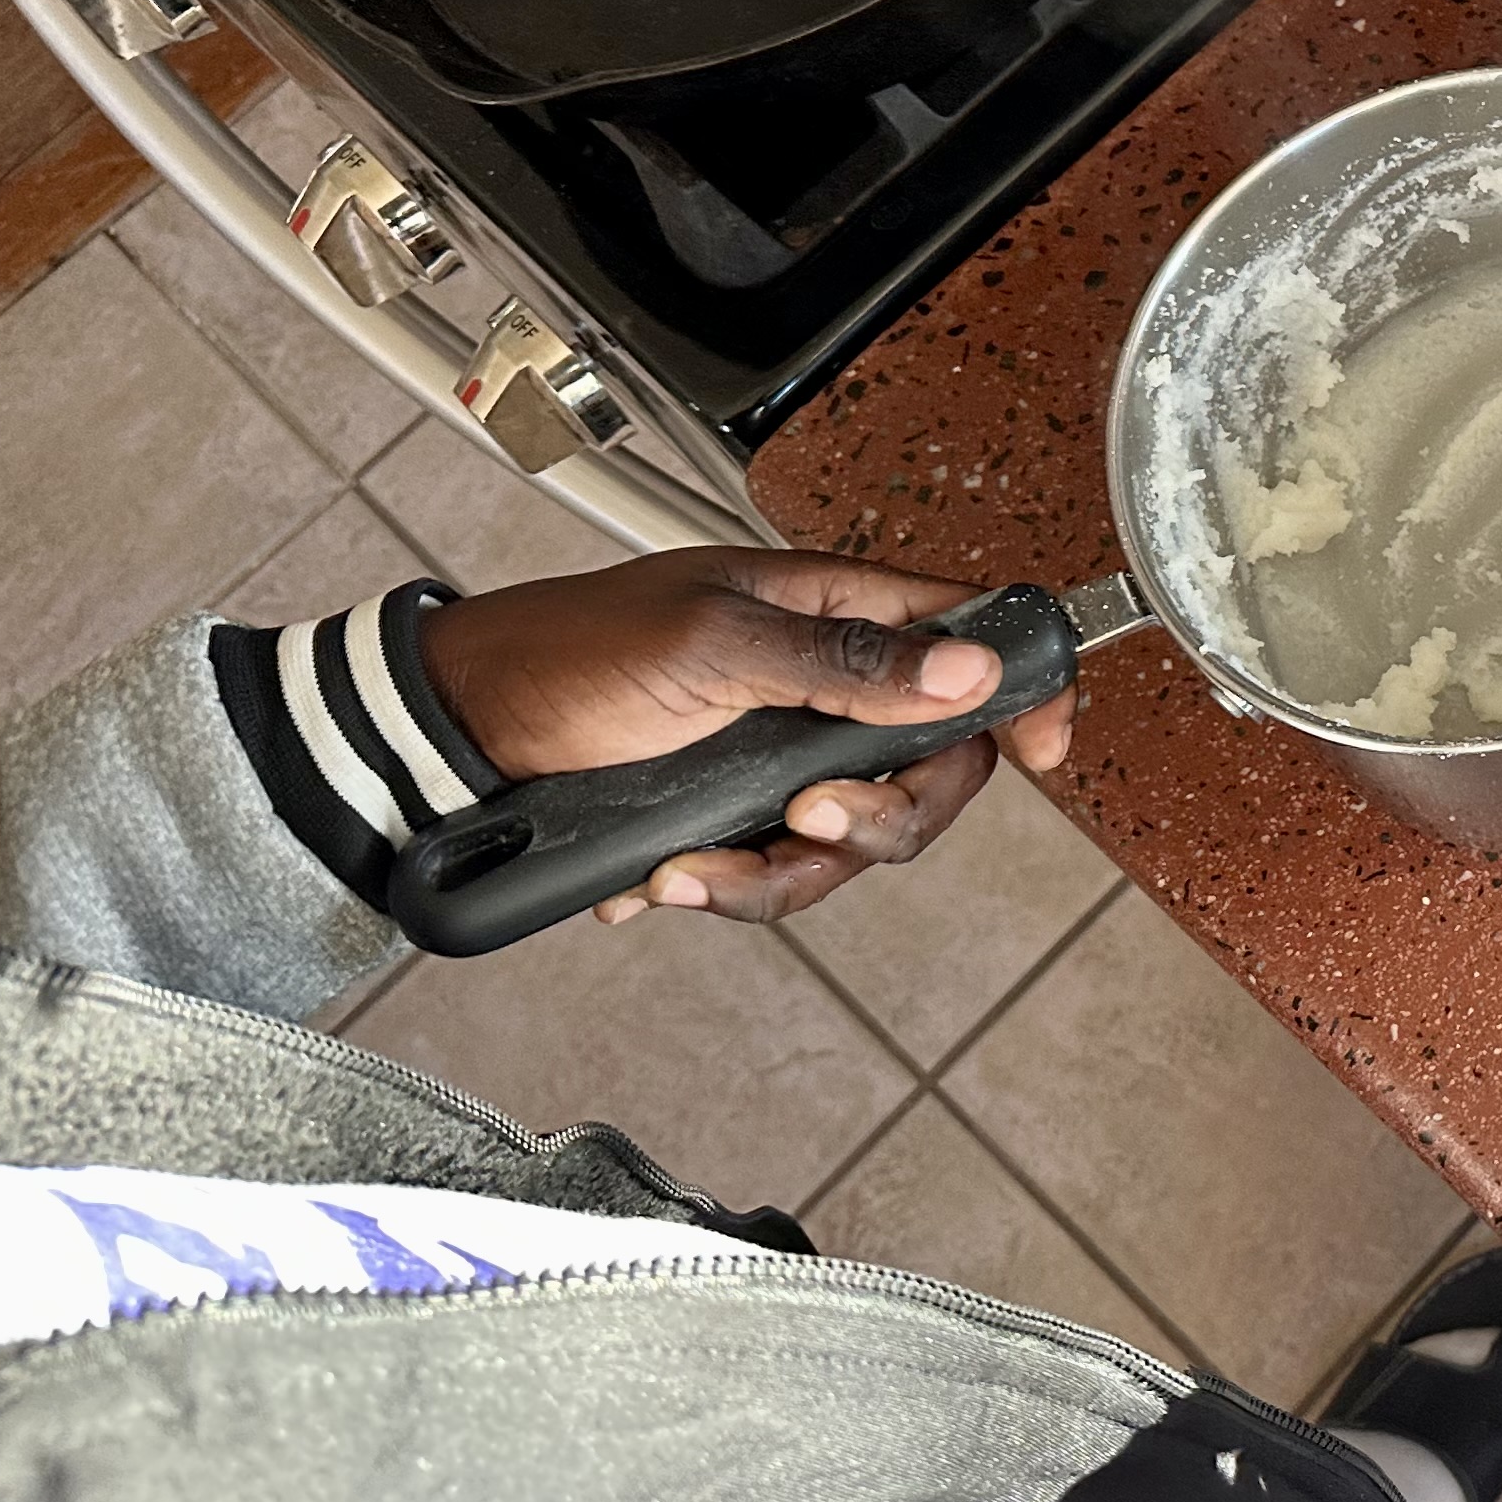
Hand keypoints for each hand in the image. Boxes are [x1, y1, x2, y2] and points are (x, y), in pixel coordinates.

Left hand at [415, 549, 1079, 927]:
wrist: (457, 736)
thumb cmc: (569, 655)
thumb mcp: (713, 645)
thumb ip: (846, 661)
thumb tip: (968, 665)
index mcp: (834, 611)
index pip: (971, 634)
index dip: (1022, 687)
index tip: (1044, 749)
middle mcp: (826, 686)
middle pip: (932, 767)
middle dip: (882, 818)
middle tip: (809, 818)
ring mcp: (783, 759)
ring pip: (857, 840)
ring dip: (784, 873)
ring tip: (697, 867)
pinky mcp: (737, 818)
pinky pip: (780, 877)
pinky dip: (726, 890)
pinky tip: (659, 874)